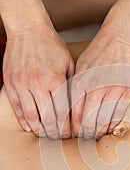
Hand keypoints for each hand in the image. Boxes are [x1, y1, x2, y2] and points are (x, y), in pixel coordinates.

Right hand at [3, 22, 74, 138]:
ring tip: (46, 136)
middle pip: (47, 118)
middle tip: (59, 140)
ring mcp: (22, 85)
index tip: (70, 135)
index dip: (66, 127)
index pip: (63, 113)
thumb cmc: (52, 45)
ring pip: (31, 117)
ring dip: (40, 130)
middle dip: (55, 132)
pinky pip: (18, 108)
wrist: (28, 29)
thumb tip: (78, 107)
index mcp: (56, 80)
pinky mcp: (11, 83)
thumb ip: (73, 85)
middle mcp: (38, 84)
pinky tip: (30, 128)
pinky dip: (24, 121)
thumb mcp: (69, 63)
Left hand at [71, 29, 129, 139]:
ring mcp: (114, 90)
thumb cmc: (97, 52)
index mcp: (80, 82)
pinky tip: (108, 129)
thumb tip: (71, 113)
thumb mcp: (78, 68)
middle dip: (85, 134)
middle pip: (88, 121)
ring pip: (104, 121)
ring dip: (98, 132)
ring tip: (95, 137)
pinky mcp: (128, 91)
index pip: (74, 115)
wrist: (120, 38)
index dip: (73, 128)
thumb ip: (74, 90)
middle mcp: (96, 88)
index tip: (73, 134)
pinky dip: (112, 125)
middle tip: (84, 140)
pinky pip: (119, 115)